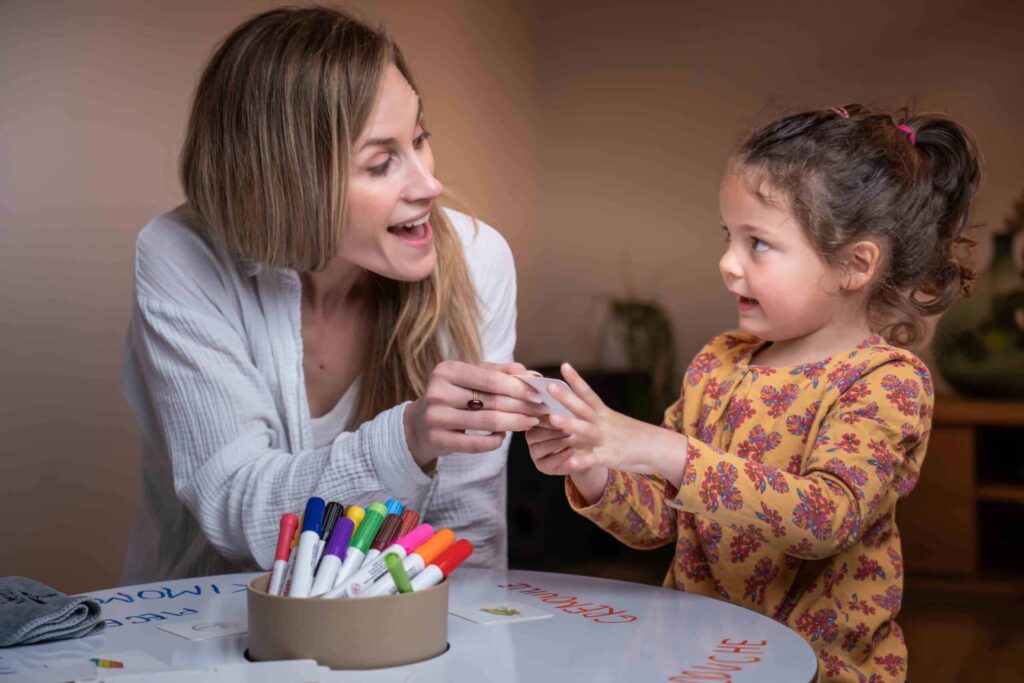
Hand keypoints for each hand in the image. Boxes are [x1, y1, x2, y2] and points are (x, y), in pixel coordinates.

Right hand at [404, 360, 546, 467]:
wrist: (419, 426)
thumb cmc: (453, 396)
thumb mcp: (472, 378)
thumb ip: (501, 372)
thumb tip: (533, 375)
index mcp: (447, 370)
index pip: (491, 378)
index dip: (518, 386)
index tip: (538, 392)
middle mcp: (438, 392)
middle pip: (491, 400)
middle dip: (521, 405)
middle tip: (541, 409)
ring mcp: (436, 417)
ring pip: (487, 422)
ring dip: (515, 423)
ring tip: (531, 422)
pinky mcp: (438, 440)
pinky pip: (477, 444)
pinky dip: (496, 441)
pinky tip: (504, 436)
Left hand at [528, 363, 686, 489]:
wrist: (660, 449)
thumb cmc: (635, 436)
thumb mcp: (615, 423)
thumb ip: (596, 419)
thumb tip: (577, 412)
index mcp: (605, 414)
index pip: (588, 393)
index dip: (575, 380)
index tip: (563, 365)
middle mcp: (604, 423)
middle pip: (583, 407)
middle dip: (565, 397)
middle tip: (549, 386)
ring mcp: (606, 440)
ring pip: (585, 430)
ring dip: (569, 423)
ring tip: (552, 418)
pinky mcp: (611, 457)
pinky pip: (593, 459)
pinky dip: (581, 461)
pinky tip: (568, 461)